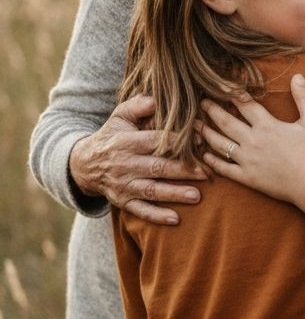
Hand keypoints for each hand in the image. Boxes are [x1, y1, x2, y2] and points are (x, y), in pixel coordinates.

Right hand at [68, 95, 205, 224]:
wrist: (84, 163)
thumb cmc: (113, 135)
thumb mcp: (120, 116)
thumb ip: (139, 105)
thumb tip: (158, 98)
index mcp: (127, 142)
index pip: (156, 141)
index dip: (178, 141)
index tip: (201, 141)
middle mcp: (125, 165)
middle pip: (157, 167)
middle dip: (183, 170)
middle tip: (207, 173)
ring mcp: (123, 185)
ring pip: (151, 190)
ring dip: (174, 194)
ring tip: (197, 196)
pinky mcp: (122, 201)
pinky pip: (140, 210)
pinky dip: (157, 216)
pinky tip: (175, 219)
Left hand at [199, 74, 304, 206]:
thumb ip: (304, 97)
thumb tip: (297, 76)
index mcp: (267, 125)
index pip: (245, 105)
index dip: (232, 94)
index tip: (221, 87)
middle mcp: (253, 141)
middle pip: (226, 122)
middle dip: (213, 111)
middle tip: (202, 103)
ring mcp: (248, 160)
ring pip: (220, 144)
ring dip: (206, 133)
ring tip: (195, 126)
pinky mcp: (248, 178)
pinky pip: (225, 169)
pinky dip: (213, 161)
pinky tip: (205, 156)